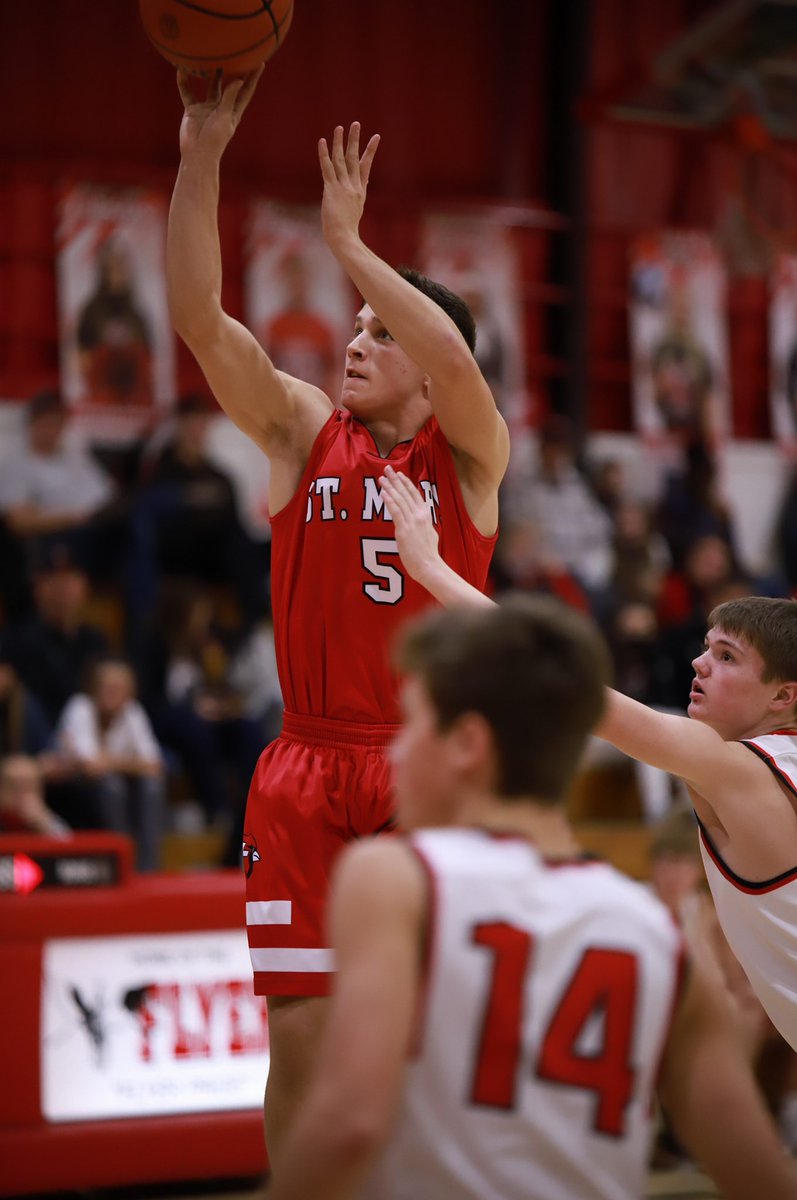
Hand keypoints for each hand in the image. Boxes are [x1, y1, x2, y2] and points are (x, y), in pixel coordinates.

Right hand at [176, 65, 263, 159]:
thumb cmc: (214, 140)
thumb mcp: (224, 117)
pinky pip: (187, 92)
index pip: (246, 91)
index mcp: (233, 111)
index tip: (260, 63)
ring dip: (210, 74)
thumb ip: (229, 98)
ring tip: (211, 57)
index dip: (253, 78)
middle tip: (236, 54)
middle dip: (233, 71)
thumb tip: (239, 80)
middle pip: (229, 86)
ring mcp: (207, 108)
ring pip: (209, 86)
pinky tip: (182, 70)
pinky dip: (184, 82)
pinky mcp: (193, 110)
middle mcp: (221, 108)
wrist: (197, 154)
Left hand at [318, 122, 379, 251]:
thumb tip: (357, 198)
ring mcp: (343, 187)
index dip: (370, 151)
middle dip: (355, 140)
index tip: (376, 137)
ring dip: (340, 142)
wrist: (344, 238)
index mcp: (360, 192)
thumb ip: (354, 203)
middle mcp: (353, 186)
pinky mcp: (331, 190)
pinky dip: (324, 154)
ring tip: (339, 127)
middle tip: (356, 124)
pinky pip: (327, 168)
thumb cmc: (347, 234)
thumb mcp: (353, 216)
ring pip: (341, 159)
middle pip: (355, 158)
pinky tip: (322, 141)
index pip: (366, 167)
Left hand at [378, 466, 439, 583]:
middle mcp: (419, 515)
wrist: (429, 566)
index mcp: (425, 515)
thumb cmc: (428, 554)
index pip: (415, 495)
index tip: (399, 474)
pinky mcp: (404, 530)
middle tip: (387, 468)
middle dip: (395, 480)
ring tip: (382, 478)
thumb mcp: (430, 534)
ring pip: (399, 500)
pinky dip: (389, 501)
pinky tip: (383, 493)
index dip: (406, 483)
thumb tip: (421, 520)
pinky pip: (395, 512)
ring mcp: (412, 522)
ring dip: (390, 488)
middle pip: (406, 494)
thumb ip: (424, 524)